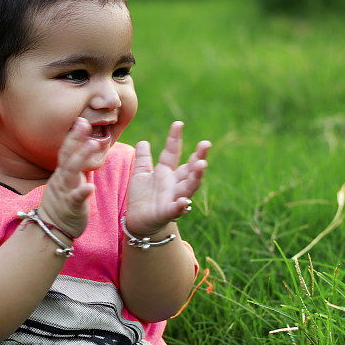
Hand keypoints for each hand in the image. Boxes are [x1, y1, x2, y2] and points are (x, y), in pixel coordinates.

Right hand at [38, 118, 96, 237]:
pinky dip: (82, 192)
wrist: (51, 229)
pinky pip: (76, 199)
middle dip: (75, 139)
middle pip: (67, 156)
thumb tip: (83, 150)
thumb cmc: (63, 204)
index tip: (82, 119)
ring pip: (72, 173)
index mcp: (63, 173)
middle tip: (85, 123)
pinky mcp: (71, 208)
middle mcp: (62, 179)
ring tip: (93, 144)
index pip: (67, 150)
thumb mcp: (67, 182)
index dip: (74, 135)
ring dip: (81, 158)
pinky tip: (90, 187)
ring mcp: (65, 192)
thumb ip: (73, 167)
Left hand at [126, 121, 210, 235]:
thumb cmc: (142, 198)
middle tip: (206, 144)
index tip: (178, 123)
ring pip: (189, 186)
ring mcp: (173, 198)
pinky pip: (175, 209)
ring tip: (201, 164)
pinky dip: (180, 205)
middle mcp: (174, 183)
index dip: (175, 138)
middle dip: (198, 156)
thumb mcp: (141, 175)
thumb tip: (144, 142)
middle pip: (189, 169)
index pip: (173, 152)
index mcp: (167, 172)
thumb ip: (143, 160)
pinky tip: (183, 200)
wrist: (138, 221)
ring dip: (196, 176)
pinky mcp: (167, 213)